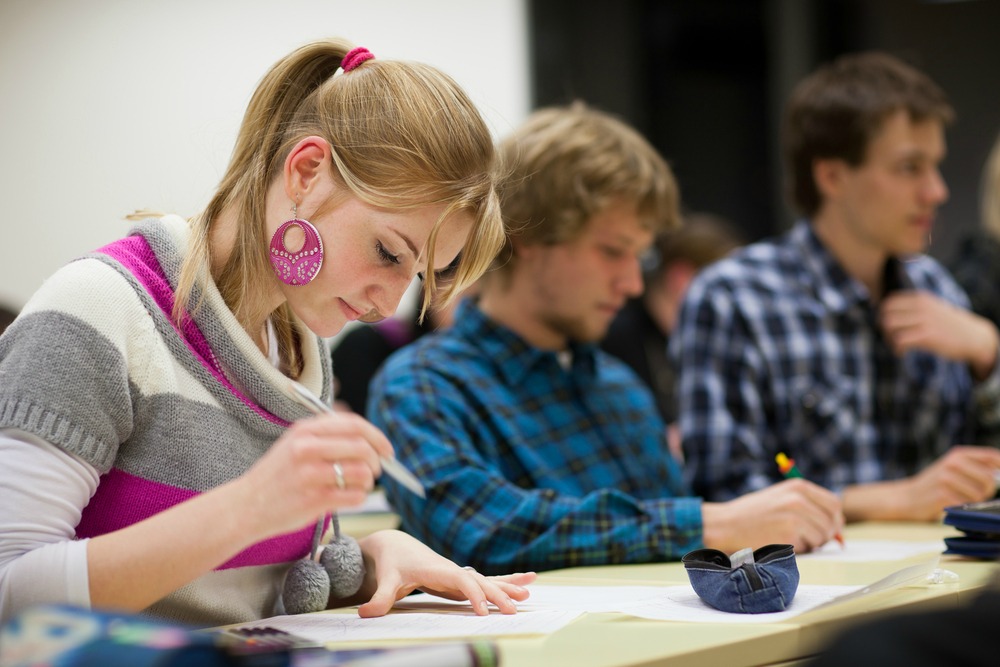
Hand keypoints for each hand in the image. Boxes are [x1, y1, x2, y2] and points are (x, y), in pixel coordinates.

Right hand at [234, 412, 394, 539]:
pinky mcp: (313, 499)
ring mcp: (310, 474)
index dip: (378, 437)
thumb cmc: (277, 476)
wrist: (244, 506)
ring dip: (368, 481)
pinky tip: (349, 498)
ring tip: (359, 485)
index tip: (387, 450)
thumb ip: (327, 436)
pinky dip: (359, 497)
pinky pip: (355, 496)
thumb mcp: (294, 443)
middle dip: (377, 461)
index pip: (355, 425)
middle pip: (363, 447)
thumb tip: (370, 439)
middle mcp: (307, 448)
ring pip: (362, 472)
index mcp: (305, 430)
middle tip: (376, 471)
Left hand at [355, 530, 535, 617]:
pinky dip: (505, 583)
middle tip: (515, 609)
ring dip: (507, 586)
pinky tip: (525, 585)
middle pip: (480, 581)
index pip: (462, 580)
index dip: (474, 595)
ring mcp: (458, 574)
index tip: (483, 612)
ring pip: (487, 580)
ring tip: (528, 594)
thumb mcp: (386, 579)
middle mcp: (453, 570)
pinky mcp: (459, 580)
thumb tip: (365, 613)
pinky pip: (485, 582)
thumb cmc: (393, 561)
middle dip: (498, 594)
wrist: (396, 545)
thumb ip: (379, 598)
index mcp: (438, 569)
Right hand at [702, 478, 843, 553]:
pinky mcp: (790, 535)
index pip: (834, 504)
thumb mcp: (781, 498)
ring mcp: (795, 517)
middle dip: (826, 534)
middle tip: (810, 539)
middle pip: (832, 522)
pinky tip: (782, 543)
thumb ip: (808, 506)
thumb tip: (838, 528)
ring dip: (812, 543)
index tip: (827, 528)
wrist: (725, 524)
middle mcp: (799, 499)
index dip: (834, 519)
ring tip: (790, 538)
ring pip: (822, 537)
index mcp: (798, 486)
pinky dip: (800, 550)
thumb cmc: (752, 514)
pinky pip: (809, 548)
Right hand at [847, 446, 999, 521]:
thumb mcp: (953, 469)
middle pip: (990, 478)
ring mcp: (946, 478)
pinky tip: (950, 505)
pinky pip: (967, 504)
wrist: (906, 498)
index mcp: (958, 454)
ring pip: (980, 494)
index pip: (993, 456)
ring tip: (958, 499)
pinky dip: (962, 508)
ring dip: (973, 502)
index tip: (998, 479)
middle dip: (987, 491)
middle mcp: (952, 462)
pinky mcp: (942, 494)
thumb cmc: (935, 486)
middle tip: (974, 495)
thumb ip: (977, 468)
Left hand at [880, 291, 998, 378]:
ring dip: (889, 339)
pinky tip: (903, 353)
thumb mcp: (931, 309)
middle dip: (884, 330)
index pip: (888, 303)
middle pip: (885, 315)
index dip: (883, 317)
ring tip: (898, 346)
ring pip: (889, 327)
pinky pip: (899, 340)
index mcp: (920, 298)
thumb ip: (912, 308)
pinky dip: (897, 349)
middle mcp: (920, 306)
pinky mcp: (927, 335)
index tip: (890, 328)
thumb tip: (883, 314)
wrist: (973, 336)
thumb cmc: (948, 325)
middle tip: (892, 339)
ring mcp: (924, 320)